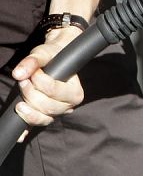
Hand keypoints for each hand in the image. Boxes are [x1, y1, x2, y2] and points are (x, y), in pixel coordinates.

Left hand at [11, 26, 84, 140]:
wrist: (52, 63)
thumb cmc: (52, 58)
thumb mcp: (44, 54)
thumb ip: (33, 61)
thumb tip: (19, 74)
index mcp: (75, 92)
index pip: (54, 91)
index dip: (40, 81)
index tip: (34, 72)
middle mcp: (68, 106)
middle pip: (47, 106)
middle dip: (30, 93)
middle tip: (24, 81)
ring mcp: (56, 114)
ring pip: (41, 118)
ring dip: (27, 110)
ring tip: (19, 100)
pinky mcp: (43, 118)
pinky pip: (33, 128)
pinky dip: (25, 132)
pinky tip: (20, 135)